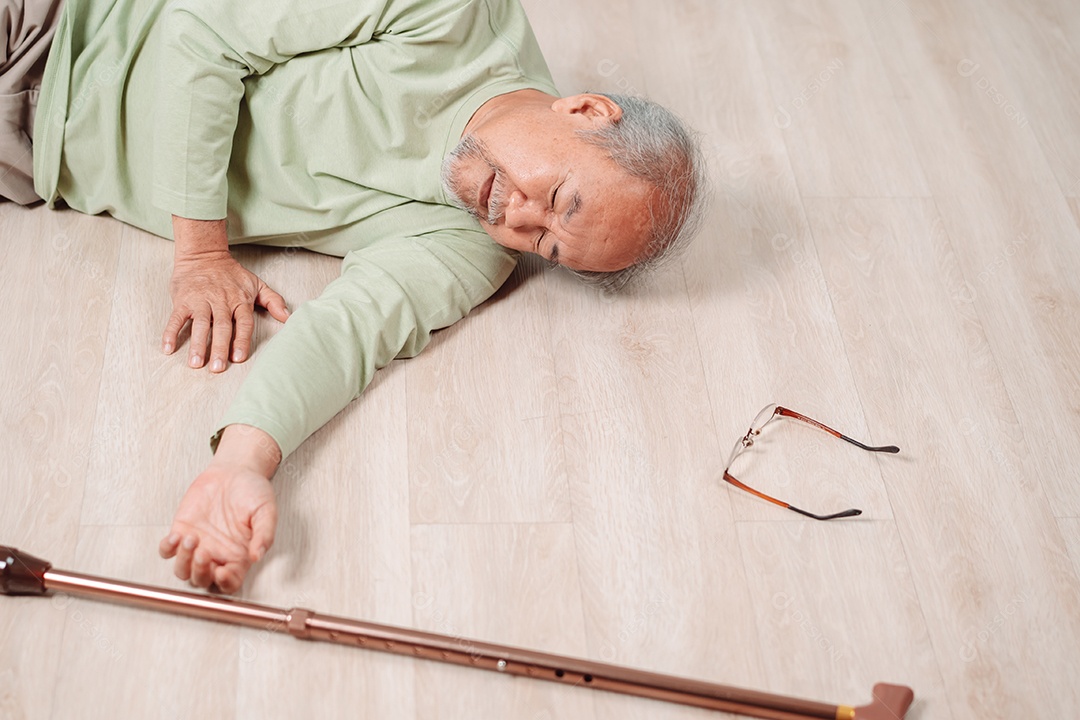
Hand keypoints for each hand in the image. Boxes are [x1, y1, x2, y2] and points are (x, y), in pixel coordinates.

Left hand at [159, 425, 280, 593]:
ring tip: (192, 538)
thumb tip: (258, 555)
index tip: (222, 572)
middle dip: (200, 572)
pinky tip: (176, 536)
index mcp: (239, 555)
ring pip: (183, 571)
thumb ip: (264, 533)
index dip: (224, 584)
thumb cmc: (253, 491)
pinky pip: (167, 551)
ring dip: (184, 561)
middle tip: (204, 552)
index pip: (230, 583)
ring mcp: (198, 545)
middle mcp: (217, 555)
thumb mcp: (266, 510)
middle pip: (202, 580)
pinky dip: (168, 549)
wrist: (234, 471)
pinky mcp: (182, 531)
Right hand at [161, 216, 288, 372]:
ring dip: (198, 344)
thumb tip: (289, 317)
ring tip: (196, 363)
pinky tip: (168, 348)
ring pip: (200, 324)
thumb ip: (273, 301)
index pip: (242, 323)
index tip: (238, 357)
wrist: (204, 255)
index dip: (241, 340)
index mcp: (239, 300)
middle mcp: (221, 301)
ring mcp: (201, 300)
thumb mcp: (256, 284)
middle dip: (220, 348)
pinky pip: (176, 318)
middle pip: (222, 327)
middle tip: (217, 368)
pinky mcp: (183, 300)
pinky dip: (170, 332)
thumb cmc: (232, 274)